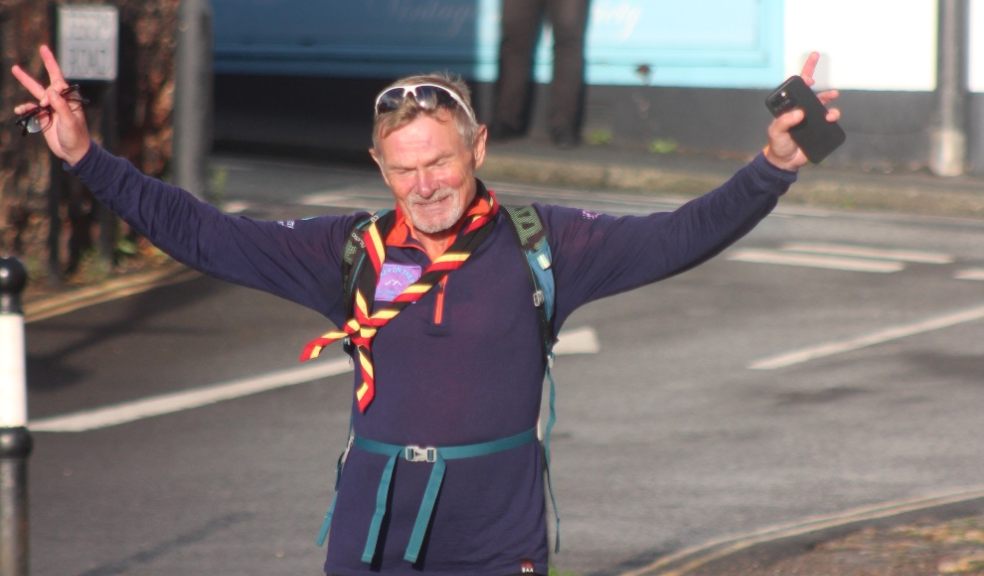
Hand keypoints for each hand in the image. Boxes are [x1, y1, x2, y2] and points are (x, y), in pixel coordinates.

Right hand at [10, 45, 91, 165]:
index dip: (51, 66)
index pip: (59, 79)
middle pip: (49, 79)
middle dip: (47, 64)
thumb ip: (60, 106)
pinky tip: (20, 110)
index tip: (44, 61)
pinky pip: (31, 108)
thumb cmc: (76, 136)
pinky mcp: (43, 117)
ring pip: (36, 92)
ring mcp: (51, 108)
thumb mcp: (70, 121)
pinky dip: (25, 108)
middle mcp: (60, 101)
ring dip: (26, 81)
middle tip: (42, 48)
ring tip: (15, 69)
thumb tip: (51, 92)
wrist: (73, 153)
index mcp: (69, 99)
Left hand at [763, 51, 840, 171]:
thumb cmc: (778, 144)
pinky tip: (831, 120)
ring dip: (831, 105)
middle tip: (832, 92)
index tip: (808, 78)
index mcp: (790, 108)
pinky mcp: (819, 129)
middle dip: (824, 90)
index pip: (796, 90)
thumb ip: (784, 121)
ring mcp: (812, 119)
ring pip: (824, 106)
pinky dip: (833, 117)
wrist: (786, 161)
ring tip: (831, 113)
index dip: (803, 80)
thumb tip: (799, 113)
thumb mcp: (776, 131)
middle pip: (814, 95)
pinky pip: (829, 120)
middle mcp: (802, 111)